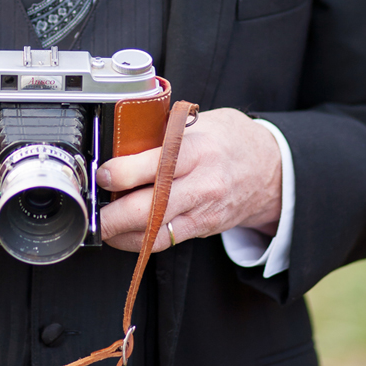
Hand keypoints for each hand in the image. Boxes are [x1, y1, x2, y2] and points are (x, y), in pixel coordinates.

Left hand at [98, 107, 281, 251]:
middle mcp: (203, 183)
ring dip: (122, 233)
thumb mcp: (196, 124)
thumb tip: (114, 142)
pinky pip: (166, 240)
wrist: (272, 168)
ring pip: (157, 231)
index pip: (159, 164)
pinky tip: (122, 234)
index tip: (103, 174)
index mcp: (198, 149)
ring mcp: (205, 210)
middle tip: (93, 212)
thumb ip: (160, 133)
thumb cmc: (227, 140)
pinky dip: (139, 241)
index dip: (125, 172)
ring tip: (101, 226)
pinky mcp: (204, 228)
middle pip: (154, 207)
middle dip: (116, 215)